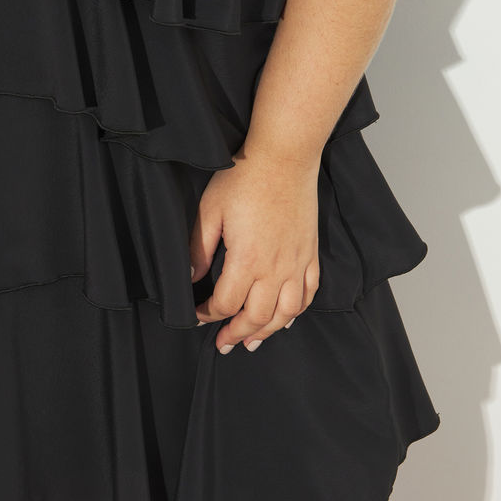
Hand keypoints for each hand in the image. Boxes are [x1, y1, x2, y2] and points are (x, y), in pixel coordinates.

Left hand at [189, 146, 320, 353]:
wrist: (284, 156)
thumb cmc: (245, 178)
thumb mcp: (210, 210)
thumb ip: (199, 248)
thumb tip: (190, 277)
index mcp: (247, 260)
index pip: (225, 303)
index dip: (207, 315)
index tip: (197, 316)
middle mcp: (275, 269)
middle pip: (257, 317)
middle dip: (236, 333)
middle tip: (223, 344)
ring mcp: (297, 263)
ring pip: (286, 313)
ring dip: (268, 331)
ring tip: (252, 341)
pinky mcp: (310, 253)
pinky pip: (308, 293)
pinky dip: (297, 312)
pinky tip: (287, 319)